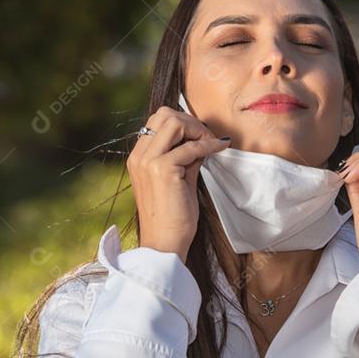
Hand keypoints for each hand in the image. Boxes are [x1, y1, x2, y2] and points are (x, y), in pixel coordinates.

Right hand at [127, 105, 230, 260]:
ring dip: (198, 130)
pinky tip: (220, 149)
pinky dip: (208, 145)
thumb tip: (202, 141)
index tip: (201, 137)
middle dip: (191, 121)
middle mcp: (139, 156)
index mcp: (138, 157)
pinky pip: (190, 146)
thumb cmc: (172, 216)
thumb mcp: (178, 179)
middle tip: (208, 137)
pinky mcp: (162, 170)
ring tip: (212, 144)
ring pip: (174, 122)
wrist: (165, 244)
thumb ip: (185, 157)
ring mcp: (148, 161)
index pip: (158, 120)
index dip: (183, 123)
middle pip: (164, 114)